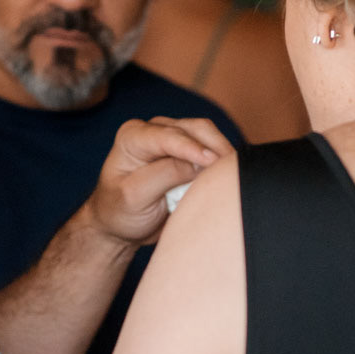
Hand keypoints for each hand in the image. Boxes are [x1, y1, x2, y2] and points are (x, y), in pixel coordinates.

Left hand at [87, 118, 233, 247]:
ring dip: (222, 152)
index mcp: (133, 136)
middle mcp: (154, 130)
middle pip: (194, 129)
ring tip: (234, 174)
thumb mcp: (136, 196)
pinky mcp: (188, 151)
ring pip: (208, 134)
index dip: (192, 148)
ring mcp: (173, 138)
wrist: (123, 224)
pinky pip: (212, 147)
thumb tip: (199, 163)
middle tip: (232, 171)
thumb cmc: (120, 211)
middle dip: (215, 147)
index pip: (168, 136)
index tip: (213, 162)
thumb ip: (165, 175)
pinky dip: (222, 158)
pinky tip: (229, 174)